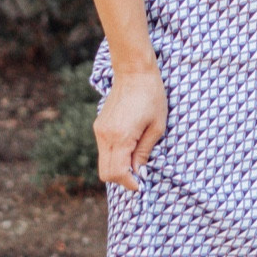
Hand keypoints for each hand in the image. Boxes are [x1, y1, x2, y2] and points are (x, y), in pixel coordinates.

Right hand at [94, 65, 167, 190]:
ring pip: (103, 163)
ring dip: (118, 168)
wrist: (133, 72)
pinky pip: (104, 150)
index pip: (117, 172)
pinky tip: (129, 149)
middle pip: (105, 172)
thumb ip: (145, 152)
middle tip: (139, 176)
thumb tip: (139, 172)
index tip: (141, 184)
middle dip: (122, 179)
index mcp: (121, 136)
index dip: (129, 183)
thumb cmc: (151, 96)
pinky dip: (114, 157)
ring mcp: (99, 130)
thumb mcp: (157, 126)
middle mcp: (105, 135)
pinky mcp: (99, 126)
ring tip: (136, 162)